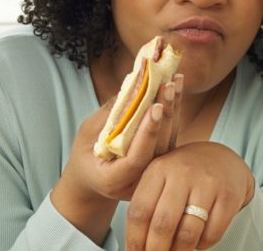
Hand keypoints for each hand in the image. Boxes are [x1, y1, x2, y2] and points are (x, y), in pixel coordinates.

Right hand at [50, 74, 183, 243]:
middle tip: (169, 84)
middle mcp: (140, 179)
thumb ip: (108, 117)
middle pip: (160, 146)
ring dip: (174, 107)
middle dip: (165, 112)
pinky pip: (171, 134)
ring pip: (170, 138)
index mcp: (115, 180)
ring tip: (176, 79)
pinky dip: (173, 110)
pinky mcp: (164, 159)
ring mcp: (155, 172)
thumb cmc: (86, 156)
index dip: (148, 131)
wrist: (93, 181)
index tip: (155, 106)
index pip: (138, 158)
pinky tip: (176, 89)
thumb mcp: (87, 135)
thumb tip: (131, 88)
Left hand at [125, 142, 255, 250]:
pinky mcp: (229, 195)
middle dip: (156, 250)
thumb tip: (136, 245)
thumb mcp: (160, 177)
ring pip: (188, 233)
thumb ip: (146, 204)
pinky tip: (198, 240)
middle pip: (163, 224)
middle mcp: (183, 173)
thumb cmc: (186, 173)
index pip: (139, 212)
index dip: (135, 240)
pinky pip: (212, 233)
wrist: (223, 157)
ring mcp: (208, 183)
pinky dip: (202, 245)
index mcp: (159, 169)